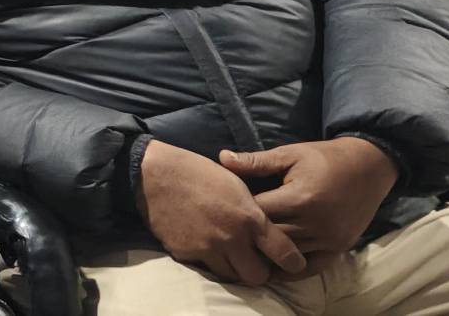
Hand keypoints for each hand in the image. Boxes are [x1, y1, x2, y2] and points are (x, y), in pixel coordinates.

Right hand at [138, 139, 304, 284]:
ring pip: (231, 276)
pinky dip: (208, 260)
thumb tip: (267, 233)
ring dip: (233, 267)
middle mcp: (231, 238)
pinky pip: (204, 267)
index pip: (284, 253)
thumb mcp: (237, 185)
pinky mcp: (185, 253)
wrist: (155, 174)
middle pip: (257, 276)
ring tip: (229, 253)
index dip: (293, 262)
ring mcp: (207, 248)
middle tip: (255, 260)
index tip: (293, 262)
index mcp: (250, 218)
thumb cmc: (199, 173)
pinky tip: (204, 243)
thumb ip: (254, 214)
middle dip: (259, 271)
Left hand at [220, 137, 397, 256]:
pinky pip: (312, 266)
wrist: (369, 167)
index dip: (239, 212)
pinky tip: (273, 267)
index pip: (259, 213)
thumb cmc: (325, 158)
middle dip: (250, 235)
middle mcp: (316, 223)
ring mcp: (330, 238)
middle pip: (272, 237)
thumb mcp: (290, 154)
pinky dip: (291, 269)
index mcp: (301, 198)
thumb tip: (221, 158)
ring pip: (289, 254)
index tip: (224, 209)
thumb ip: (256, 161)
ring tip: (244, 250)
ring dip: (268, 253)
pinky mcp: (340, 247)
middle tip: (229, 234)